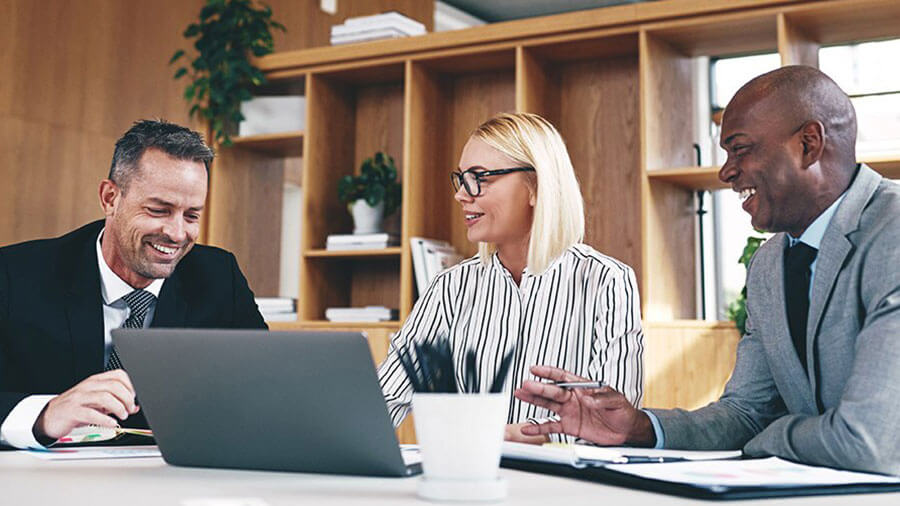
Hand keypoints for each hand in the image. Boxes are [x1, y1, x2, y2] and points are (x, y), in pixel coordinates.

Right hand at [33, 370, 139, 439]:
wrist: (50, 416)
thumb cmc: (75, 408)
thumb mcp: (97, 403)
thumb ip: (115, 403)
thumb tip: (135, 407)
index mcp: (96, 381)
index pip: (119, 375)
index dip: (131, 386)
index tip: (134, 398)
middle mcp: (88, 386)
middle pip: (115, 386)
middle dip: (127, 398)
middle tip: (130, 410)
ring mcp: (79, 398)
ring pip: (105, 397)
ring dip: (119, 408)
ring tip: (122, 416)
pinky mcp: (72, 411)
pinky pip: (91, 414)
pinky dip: (105, 419)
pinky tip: (111, 423)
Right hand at [513, 365, 654, 445]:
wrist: (626, 430)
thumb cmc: (622, 411)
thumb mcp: (617, 400)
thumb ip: (603, 398)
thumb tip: (590, 398)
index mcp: (583, 387)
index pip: (563, 377)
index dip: (549, 373)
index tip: (535, 369)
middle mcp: (573, 398)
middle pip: (552, 391)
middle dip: (538, 388)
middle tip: (526, 385)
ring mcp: (569, 411)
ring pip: (547, 405)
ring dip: (533, 401)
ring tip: (520, 395)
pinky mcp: (569, 426)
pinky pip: (551, 426)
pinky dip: (539, 428)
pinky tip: (528, 428)